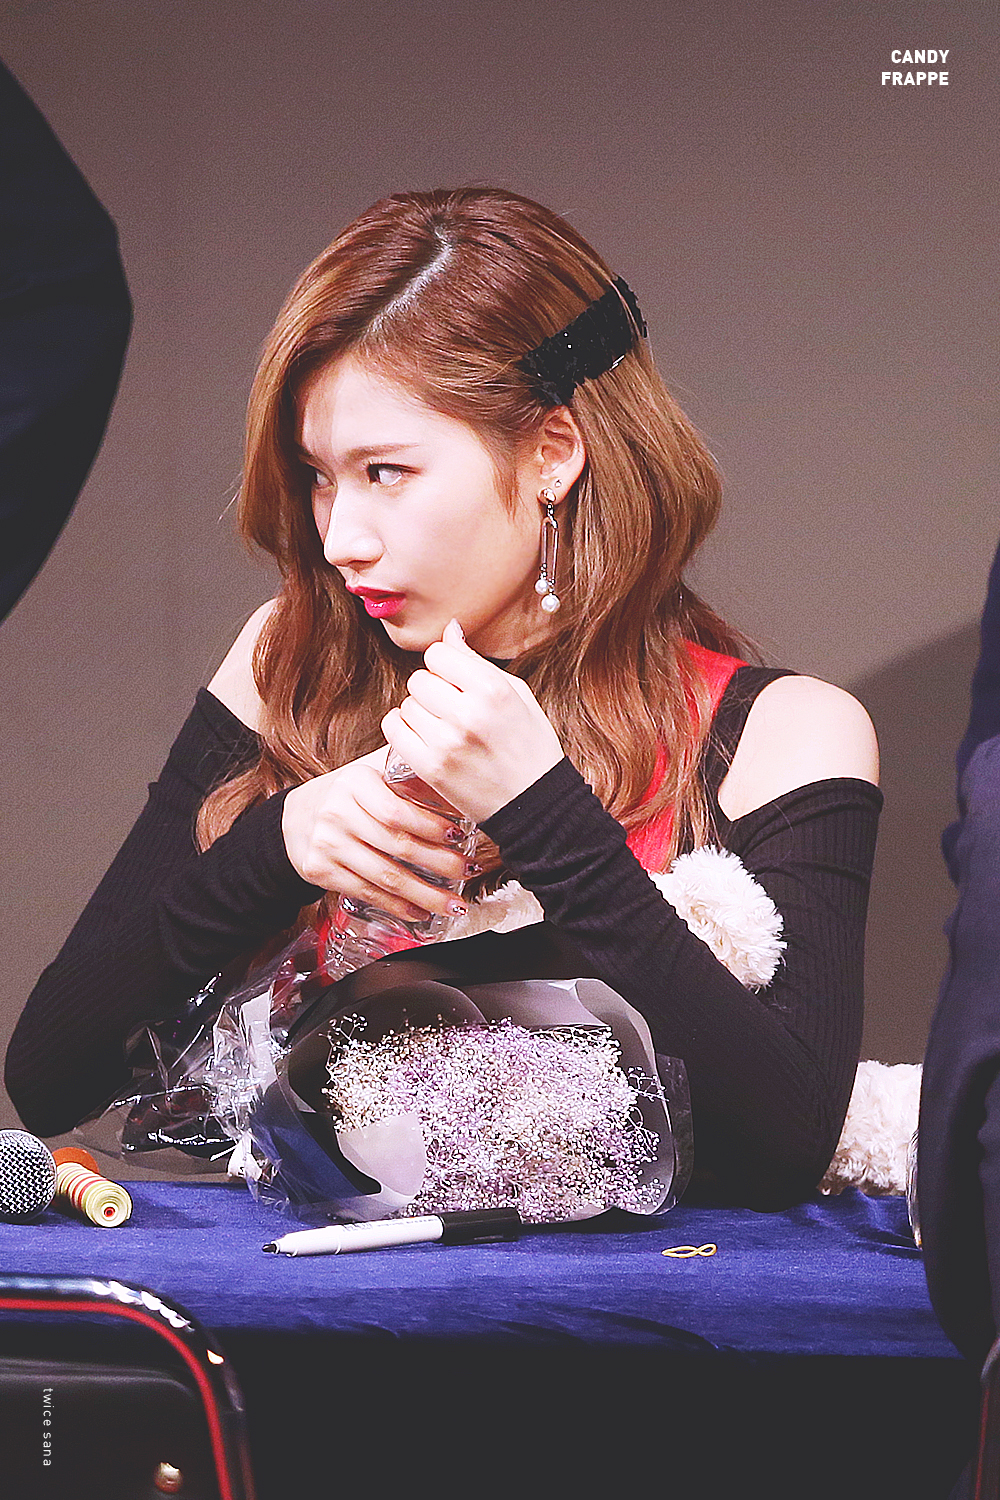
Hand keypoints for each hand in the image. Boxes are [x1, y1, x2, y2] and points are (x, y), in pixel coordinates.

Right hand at [280, 746, 468, 921]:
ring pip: (385, 876)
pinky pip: (366, 892)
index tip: (460, 836)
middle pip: (397, 845)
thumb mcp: (371, 772)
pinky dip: (397, 906)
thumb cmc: (348, 795)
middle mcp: (337, 812)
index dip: (431, 827)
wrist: (296, 817)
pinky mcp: (320, 871)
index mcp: (355, 783)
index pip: (398, 810)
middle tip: (468, 871)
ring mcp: (327, 844)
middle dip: (440, 863)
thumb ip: (407, 771)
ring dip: (425, 894)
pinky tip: (420, 911)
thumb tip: (457, 781)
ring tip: (454, 903)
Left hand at [380, 620, 564, 822]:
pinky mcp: (430, 767)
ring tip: (443, 728)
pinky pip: (394, 729)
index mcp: (494, 690)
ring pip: (407, 704)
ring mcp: (446, 742)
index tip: (455, 682)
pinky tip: (421, 736)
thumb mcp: (518, 695)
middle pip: (419, 679)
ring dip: (419, 712)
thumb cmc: (530, 747)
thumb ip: (478, 662)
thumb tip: (450, 629)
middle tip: (450, 709)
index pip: (439, 653)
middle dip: (432, 690)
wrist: (535, 804)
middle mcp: (468, 713)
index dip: (445, 666)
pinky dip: (402, 729)